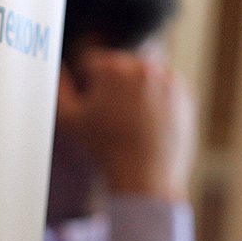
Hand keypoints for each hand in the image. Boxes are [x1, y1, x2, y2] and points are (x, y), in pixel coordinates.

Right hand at [55, 47, 195, 201]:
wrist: (145, 177)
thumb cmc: (103, 150)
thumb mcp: (70, 121)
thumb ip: (58, 88)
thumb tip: (57, 65)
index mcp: (114, 69)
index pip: (91, 63)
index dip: (86, 86)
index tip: (92, 110)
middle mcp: (143, 67)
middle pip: (118, 67)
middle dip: (112, 85)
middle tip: (112, 118)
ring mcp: (168, 79)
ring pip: (141, 75)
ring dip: (133, 89)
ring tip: (129, 121)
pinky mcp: (184, 93)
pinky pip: (162, 87)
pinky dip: (155, 98)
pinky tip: (146, 122)